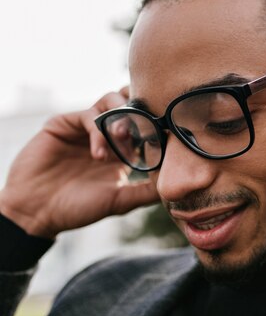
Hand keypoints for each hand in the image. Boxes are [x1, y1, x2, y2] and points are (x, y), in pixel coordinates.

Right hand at [0, 89, 158, 238]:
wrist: (37, 213)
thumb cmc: (78, 209)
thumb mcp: (120, 200)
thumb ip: (146, 191)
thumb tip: (176, 184)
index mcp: (122, 148)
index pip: (145, 125)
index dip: (158, 125)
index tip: (171, 133)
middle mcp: (105, 133)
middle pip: (130, 104)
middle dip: (142, 112)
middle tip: (147, 127)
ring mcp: (84, 126)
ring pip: (110, 101)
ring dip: (121, 116)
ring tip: (124, 137)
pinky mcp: (63, 123)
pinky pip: (87, 116)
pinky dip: (98, 131)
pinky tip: (99, 154)